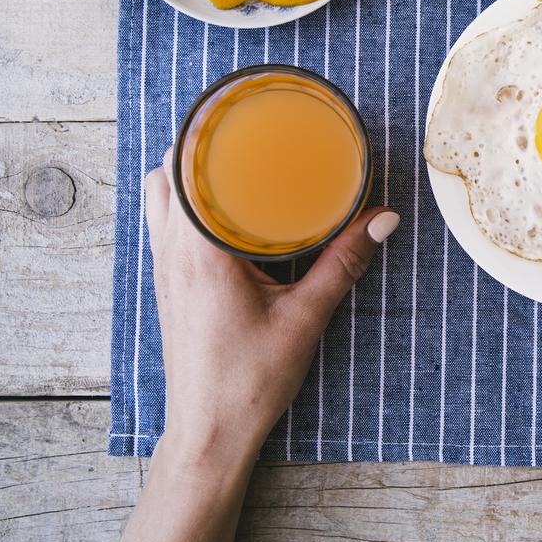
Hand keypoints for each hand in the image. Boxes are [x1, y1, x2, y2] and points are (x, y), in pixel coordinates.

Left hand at [121, 151, 397, 541]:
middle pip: (164, 173)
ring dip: (187, 172)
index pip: (183, 169)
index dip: (202, 130)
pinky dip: (184, 201)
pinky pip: (165, 224)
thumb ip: (344, 261)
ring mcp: (164, 269)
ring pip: (158, 197)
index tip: (236, 108)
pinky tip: (224, 208)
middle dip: (197, 142)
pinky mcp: (170, 285)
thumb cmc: (248, 381)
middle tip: (244, 128)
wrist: (210, 433)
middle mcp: (171, 253)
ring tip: (233, 160)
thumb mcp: (306, 317)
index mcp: (198, 251)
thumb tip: (383, 217)